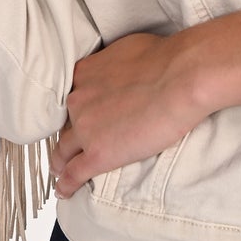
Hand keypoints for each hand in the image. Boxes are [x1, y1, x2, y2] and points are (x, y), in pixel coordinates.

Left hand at [51, 30, 204, 198]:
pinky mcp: (99, 153)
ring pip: (63, 150)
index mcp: (85, 74)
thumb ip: (114, 63)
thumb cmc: (165, 60)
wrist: (181, 78)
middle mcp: (79, 100)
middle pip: (66, 123)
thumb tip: (122, 67)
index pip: (72, 96)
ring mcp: (86, 129)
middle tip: (68, 145)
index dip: (75, 109)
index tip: (77, 116)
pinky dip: (66, 184)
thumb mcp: (128, 50)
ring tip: (59, 170)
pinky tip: (63, 191)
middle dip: (68, 134)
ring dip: (60, 161)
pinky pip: (74, 173)